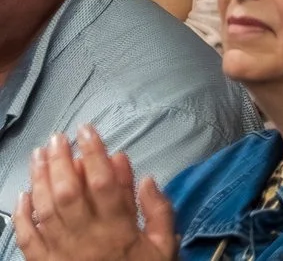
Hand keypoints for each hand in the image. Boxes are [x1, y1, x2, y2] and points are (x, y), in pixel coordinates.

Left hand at [14, 123, 175, 260]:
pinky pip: (28, 239)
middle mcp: (86, 239)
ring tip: (40, 154)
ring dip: (40, 179)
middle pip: (68, 192)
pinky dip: (22, 215)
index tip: (89, 131)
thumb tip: (147, 177)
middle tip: (59, 137)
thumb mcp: (164, 247)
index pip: (103, 184)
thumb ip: (159, 211)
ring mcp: (61, 253)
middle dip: (61, 161)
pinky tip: (23, 194)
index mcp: (118, 231)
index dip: (94, 154)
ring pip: (45, 210)